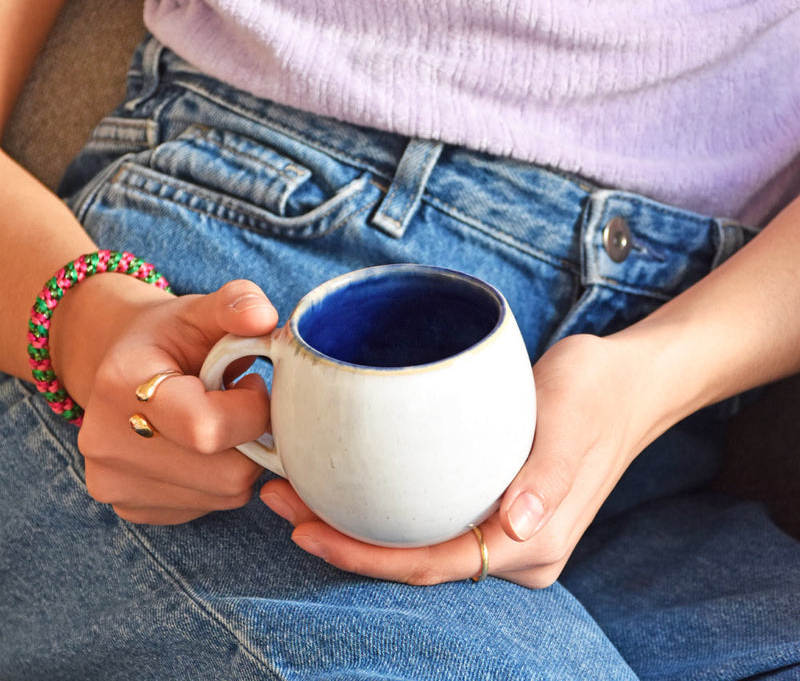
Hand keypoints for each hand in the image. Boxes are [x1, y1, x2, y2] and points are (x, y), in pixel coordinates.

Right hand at [55, 276, 278, 523]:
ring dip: (242, 458)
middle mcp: (106, 443)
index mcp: (121, 385)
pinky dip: (221, 478)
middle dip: (254, 436)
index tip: (252, 382)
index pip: (206, 429)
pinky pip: (209, 507)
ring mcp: (115, 484)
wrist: (121, 365)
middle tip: (241, 402)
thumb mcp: (201, 309)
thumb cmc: (170, 336)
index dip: (251, 409)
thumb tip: (264, 318)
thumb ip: (237, 303)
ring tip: (221, 420)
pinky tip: (204, 447)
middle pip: (227, 473)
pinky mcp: (132, 508)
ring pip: (226, 494)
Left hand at [261, 333, 660, 586]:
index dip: (366, 557)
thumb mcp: (574, 419)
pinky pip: (433, 518)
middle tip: (281, 501)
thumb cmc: (600, 393)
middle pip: (415, 561)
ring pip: (419, 543)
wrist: (631, 381)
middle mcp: (516, 548)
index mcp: (533, 542)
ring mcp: (507, 529)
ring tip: (299, 493)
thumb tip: (517, 527)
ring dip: (359, 526)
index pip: (434, 565)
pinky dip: (387, 507)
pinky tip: (352, 481)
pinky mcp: (498, 502)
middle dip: (346, 543)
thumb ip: (549, 475)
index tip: (307, 530)